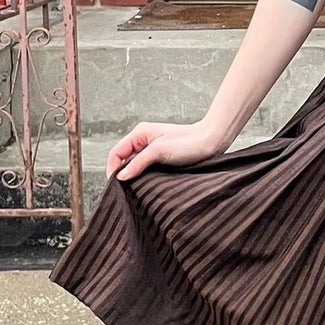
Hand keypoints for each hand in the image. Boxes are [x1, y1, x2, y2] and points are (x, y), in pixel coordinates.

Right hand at [107, 120, 226, 181]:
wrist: (212, 142)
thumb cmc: (188, 142)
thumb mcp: (159, 151)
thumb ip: (138, 163)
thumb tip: (121, 177)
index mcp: (140, 133)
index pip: (116, 153)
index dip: (112, 169)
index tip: (115, 186)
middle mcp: (143, 140)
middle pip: (123, 159)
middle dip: (123, 174)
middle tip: (125, 191)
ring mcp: (153, 149)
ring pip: (135, 165)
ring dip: (134, 177)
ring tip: (136, 189)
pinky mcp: (162, 157)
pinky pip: (146, 168)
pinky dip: (144, 177)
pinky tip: (148, 185)